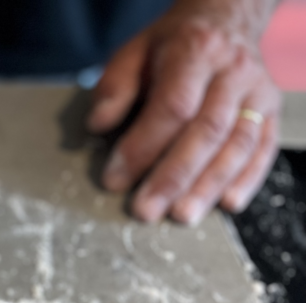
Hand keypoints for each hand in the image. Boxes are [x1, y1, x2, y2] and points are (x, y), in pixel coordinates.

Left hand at [87, 0, 281, 224]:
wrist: (226, 20)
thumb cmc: (172, 46)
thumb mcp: (134, 52)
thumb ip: (114, 87)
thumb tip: (97, 124)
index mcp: (195, 51)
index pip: (172, 106)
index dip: (142, 147)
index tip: (114, 178)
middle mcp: (232, 71)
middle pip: (206, 131)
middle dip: (173, 176)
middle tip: (145, 210)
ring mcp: (257, 92)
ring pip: (237, 144)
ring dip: (208, 185)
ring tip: (181, 216)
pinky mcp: (270, 111)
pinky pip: (263, 148)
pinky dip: (247, 179)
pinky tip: (226, 205)